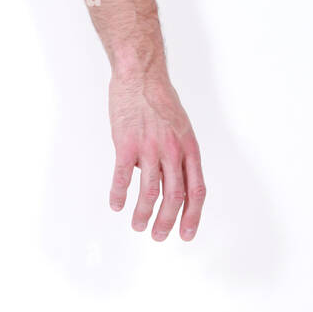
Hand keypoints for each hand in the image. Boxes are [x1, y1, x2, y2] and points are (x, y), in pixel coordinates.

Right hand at [108, 67, 205, 241]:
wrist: (140, 74)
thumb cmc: (159, 98)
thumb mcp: (180, 126)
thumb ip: (177, 153)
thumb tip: (167, 177)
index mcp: (189, 147)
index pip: (196, 190)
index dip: (192, 216)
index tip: (187, 234)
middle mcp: (172, 150)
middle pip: (174, 196)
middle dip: (167, 221)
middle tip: (159, 236)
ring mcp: (149, 148)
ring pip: (150, 192)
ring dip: (144, 214)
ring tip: (138, 225)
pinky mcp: (126, 144)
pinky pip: (123, 177)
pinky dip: (119, 194)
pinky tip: (116, 204)